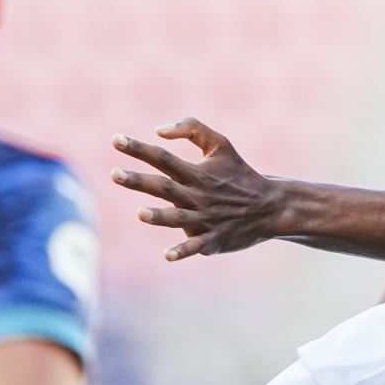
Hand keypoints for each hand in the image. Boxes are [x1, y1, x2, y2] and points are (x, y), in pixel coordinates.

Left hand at [111, 119, 282, 260]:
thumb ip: (192, 129)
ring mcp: (205, 218)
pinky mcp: (213, 239)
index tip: (115, 139)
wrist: (270, 206)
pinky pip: (196, 245)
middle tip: (114, 174)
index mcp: (196, 172)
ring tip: (140, 213)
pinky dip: (183, 250)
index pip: (163, 158)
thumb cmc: (239, 174)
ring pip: (178, 217)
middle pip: (164, 186)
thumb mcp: (221, 144)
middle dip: (139, 181)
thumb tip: (158, 131)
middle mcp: (197, 194)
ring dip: (160, 216)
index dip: (138, 148)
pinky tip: (168, 255)